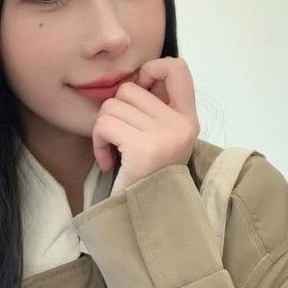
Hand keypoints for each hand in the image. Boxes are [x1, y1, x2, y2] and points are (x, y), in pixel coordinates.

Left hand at [91, 56, 199, 194]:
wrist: (146, 220)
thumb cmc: (146, 177)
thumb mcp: (160, 138)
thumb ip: (153, 107)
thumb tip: (136, 76)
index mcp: (189, 119)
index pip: (177, 67)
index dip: (151, 70)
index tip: (140, 94)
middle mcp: (182, 124)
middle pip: (128, 89)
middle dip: (114, 112)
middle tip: (119, 139)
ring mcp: (164, 136)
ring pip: (111, 106)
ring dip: (103, 130)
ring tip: (114, 153)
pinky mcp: (143, 148)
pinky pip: (104, 125)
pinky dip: (98, 142)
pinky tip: (108, 162)